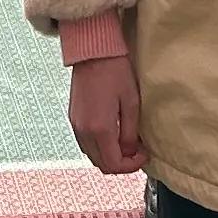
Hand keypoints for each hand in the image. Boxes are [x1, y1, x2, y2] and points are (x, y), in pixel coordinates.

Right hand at [68, 52, 145, 174]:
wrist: (94, 52)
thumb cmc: (116, 73)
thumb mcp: (131, 103)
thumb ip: (130, 133)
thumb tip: (129, 152)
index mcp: (100, 129)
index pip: (114, 164)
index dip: (131, 166)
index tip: (143, 154)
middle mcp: (84, 131)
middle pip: (101, 164)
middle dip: (121, 163)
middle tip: (137, 151)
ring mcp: (76, 125)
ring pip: (92, 156)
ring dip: (109, 156)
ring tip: (126, 143)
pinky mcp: (73, 118)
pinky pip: (85, 144)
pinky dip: (99, 147)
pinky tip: (112, 135)